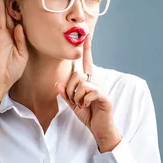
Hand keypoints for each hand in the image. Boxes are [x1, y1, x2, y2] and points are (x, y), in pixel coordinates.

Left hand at [55, 35, 121, 151]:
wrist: (100, 128)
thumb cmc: (89, 115)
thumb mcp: (73, 104)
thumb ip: (66, 94)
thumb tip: (58, 84)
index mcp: (89, 80)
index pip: (87, 61)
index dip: (87, 48)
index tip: (87, 34)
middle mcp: (96, 81)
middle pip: (77, 75)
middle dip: (70, 89)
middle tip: (73, 100)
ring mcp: (101, 88)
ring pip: (82, 83)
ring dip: (76, 97)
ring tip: (81, 104)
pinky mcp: (104, 97)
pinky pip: (89, 92)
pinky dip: (84, 100)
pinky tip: (87, 106)